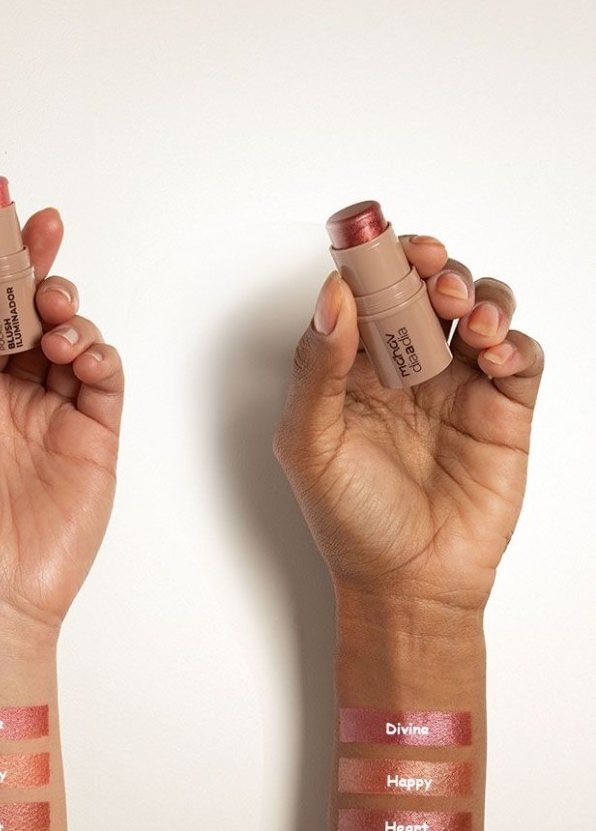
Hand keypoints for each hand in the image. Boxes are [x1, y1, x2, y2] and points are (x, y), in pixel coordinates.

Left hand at [0, 209, 123, 631]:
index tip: (5, 222)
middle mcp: (7, 395)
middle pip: (31, 313)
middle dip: (40, 269)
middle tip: (47, 235)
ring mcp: (53, 415)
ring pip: (71, 338)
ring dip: (67, 314)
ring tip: (56, 321)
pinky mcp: (93, 438)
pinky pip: (104, 380)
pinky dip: (99, 355)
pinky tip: (81, 355)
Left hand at [274, 235, 543, 610]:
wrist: (408, 584)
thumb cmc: (350, 520)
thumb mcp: (310, 445)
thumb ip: (318, 370)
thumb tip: (333, 297)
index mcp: (352, 370)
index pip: (365, 295)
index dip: (375, 262)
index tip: (381, 246)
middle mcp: (404, 368)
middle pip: (426, 287)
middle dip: (431, 266)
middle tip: (430, 273)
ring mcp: (457, 384)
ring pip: (478, 307)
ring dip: (476, 293)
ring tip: (464, 317)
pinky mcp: (503, 408)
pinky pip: (520, 355)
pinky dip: (513, 341)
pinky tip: (491, 355)